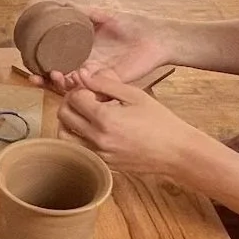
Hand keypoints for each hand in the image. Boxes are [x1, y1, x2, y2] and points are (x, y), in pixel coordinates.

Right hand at [35, 8, 174, 92]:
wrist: (156, 37)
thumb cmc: (132, 25)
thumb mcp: (103, 15)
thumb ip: (83, 11)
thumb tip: (62, 3)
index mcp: (82, 52)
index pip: (56, 62)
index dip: (41, 66)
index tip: (29, 66)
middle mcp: (86, 66)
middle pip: (59, 78)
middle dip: (44, 80)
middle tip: (34, 77)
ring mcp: (97, 76)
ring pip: (72, 86)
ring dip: (60, 83)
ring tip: (56, 75)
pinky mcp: (109, 83)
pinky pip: (91, 88)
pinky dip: (80, 85)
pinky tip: (76, 77)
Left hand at [58, 71, 207, 178]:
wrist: (175, 152)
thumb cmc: (160, 121)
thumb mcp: (135, 95)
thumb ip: (106, 83)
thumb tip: (82, 74)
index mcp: (105, 118)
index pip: (73, 98)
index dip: (79, 89)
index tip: (91, 89)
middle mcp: (97, 138)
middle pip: (63, 116)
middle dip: (70, 102)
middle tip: (85, 98)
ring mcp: (98, 154)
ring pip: (64, 136)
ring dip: (68, 121)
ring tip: (85, 114)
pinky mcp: (102, 163)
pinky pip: (78, 149)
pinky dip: (78, 137)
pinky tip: (94, 129)